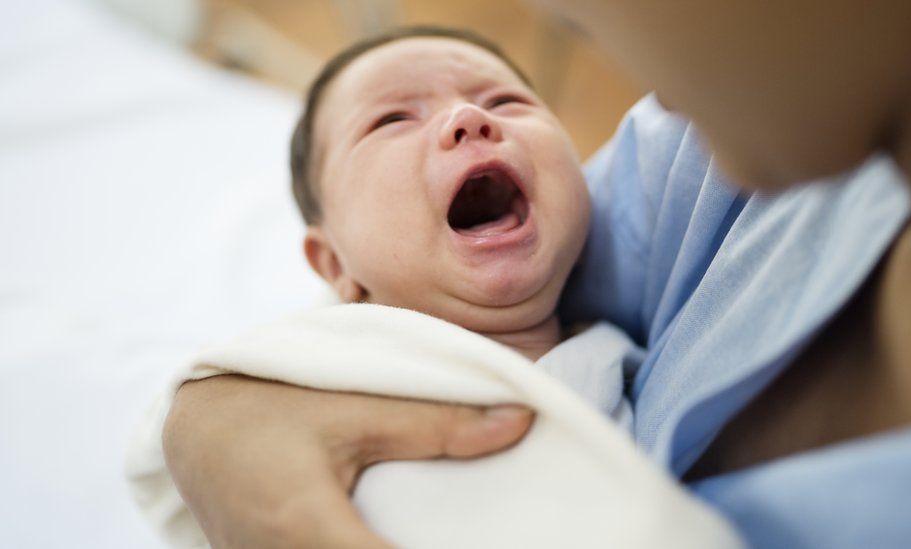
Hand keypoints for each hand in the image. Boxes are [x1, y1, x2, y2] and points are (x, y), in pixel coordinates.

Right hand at [163, 374, 533, 548]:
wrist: (194, 424)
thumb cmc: (271, 406)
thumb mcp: (353, 408)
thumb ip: (436, 423)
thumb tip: (520, 421)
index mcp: (307, 527)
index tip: (506, 543)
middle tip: (474, 531)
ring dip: (392, 548)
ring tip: (439, 530)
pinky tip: (391, 533)